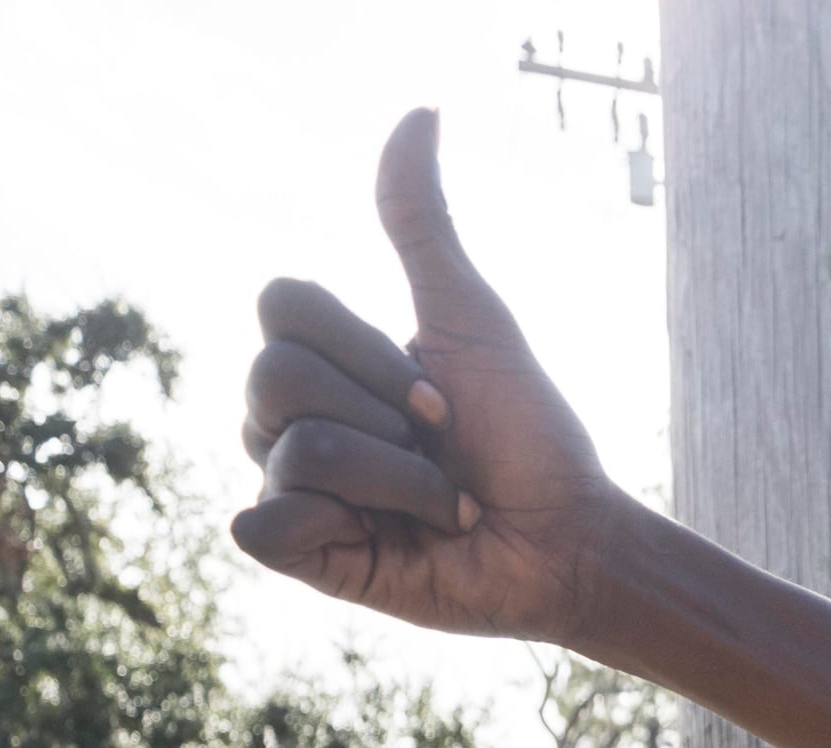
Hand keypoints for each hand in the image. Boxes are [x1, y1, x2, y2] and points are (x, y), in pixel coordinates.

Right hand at [231, 109, 630, 643]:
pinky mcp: (300, 554)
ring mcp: (293, 486)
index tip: (441, 395)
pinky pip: (262, 524)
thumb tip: (421, 110)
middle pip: (276, 374)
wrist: (568, 541)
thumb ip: (422, 224)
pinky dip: (333, 525)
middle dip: (386, 414)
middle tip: (443, 449)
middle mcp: (295, 418)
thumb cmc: (528, 436)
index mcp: (327, 360)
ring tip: (440, 505)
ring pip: (290, 447)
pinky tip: (384, 542)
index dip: (367, 348)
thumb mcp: (472, 316)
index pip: (281, 305)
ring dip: (397, 478)